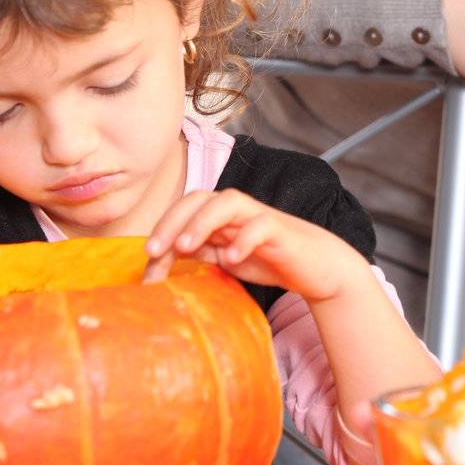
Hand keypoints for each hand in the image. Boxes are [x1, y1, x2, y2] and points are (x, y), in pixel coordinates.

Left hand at [144, 188, 357, 301]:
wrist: (317, 267)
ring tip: (184, 247)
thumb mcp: (225, 258)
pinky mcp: (281, 230)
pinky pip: (261, 224)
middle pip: (200, 197)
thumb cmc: (269, 259)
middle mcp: (237, 211)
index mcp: (220, 216)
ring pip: (228, 202)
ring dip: (201, 221)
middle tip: (154, 250)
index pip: (185, 208)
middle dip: (173, 220)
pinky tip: (231, 258)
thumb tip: (159, 259)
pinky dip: (244, 238)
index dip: (163, 227)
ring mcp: (259, 217)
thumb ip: (199, 252)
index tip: (147, 258)